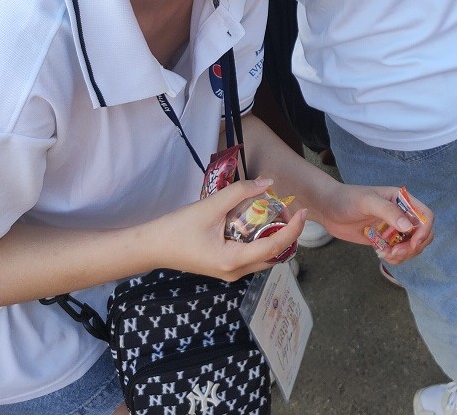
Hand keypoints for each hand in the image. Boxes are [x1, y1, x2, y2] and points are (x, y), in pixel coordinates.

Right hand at [149, 178, 306, 280]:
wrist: (152, 246)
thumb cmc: (178, 228)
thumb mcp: (211, 205)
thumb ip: (240, 192)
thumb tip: (268, 182)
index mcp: (234, 261)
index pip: (275, 246)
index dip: (294, 228)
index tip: (304, 210)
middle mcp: (236, 272)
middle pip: (275, 255)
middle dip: (288, 233)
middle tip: (288, 209)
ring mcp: (231, 273)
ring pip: (265, 257)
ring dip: (276, 237)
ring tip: (276, 213)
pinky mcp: (226, 268)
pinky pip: (253, 256)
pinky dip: (262, 240)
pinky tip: (259, 222)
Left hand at [312, 182, 434, 263]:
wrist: (327, 209)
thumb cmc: (346, 199)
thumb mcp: (367, 202)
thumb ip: (388, 212)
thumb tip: (407, 227)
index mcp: (402, 200)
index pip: (426, 216)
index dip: (424, 230)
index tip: (413, 243)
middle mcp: (401, 214)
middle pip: (423, 234)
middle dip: (414, 246)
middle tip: (396, 252)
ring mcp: (393, 228)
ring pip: (412, 246)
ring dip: (404, 254)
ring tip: (385, 254)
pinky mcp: (384, 239)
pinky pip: (398, 252)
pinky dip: (394, 258)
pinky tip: (380, 254)